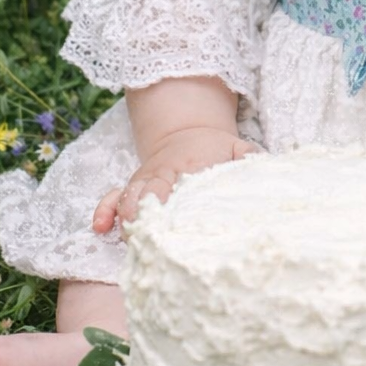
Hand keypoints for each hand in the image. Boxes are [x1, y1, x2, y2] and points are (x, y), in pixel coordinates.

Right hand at [92, 124, 262, 233]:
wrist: (190, 135)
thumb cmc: (219, 151)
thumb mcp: (238, 148)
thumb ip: (250, 159)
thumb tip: (265, 171)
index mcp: (189, 165)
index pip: (178, 180)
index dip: (169, 194)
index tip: (162, 208)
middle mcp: (162, 174)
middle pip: (146, 189)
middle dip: (139, 207)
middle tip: (137, 226)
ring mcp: (145, 183)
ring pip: (127, 195)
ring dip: (121, 212)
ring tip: (117, 230)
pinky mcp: (134, 191)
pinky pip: (113, 198)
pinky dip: (105, 209)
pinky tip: (100, 226)